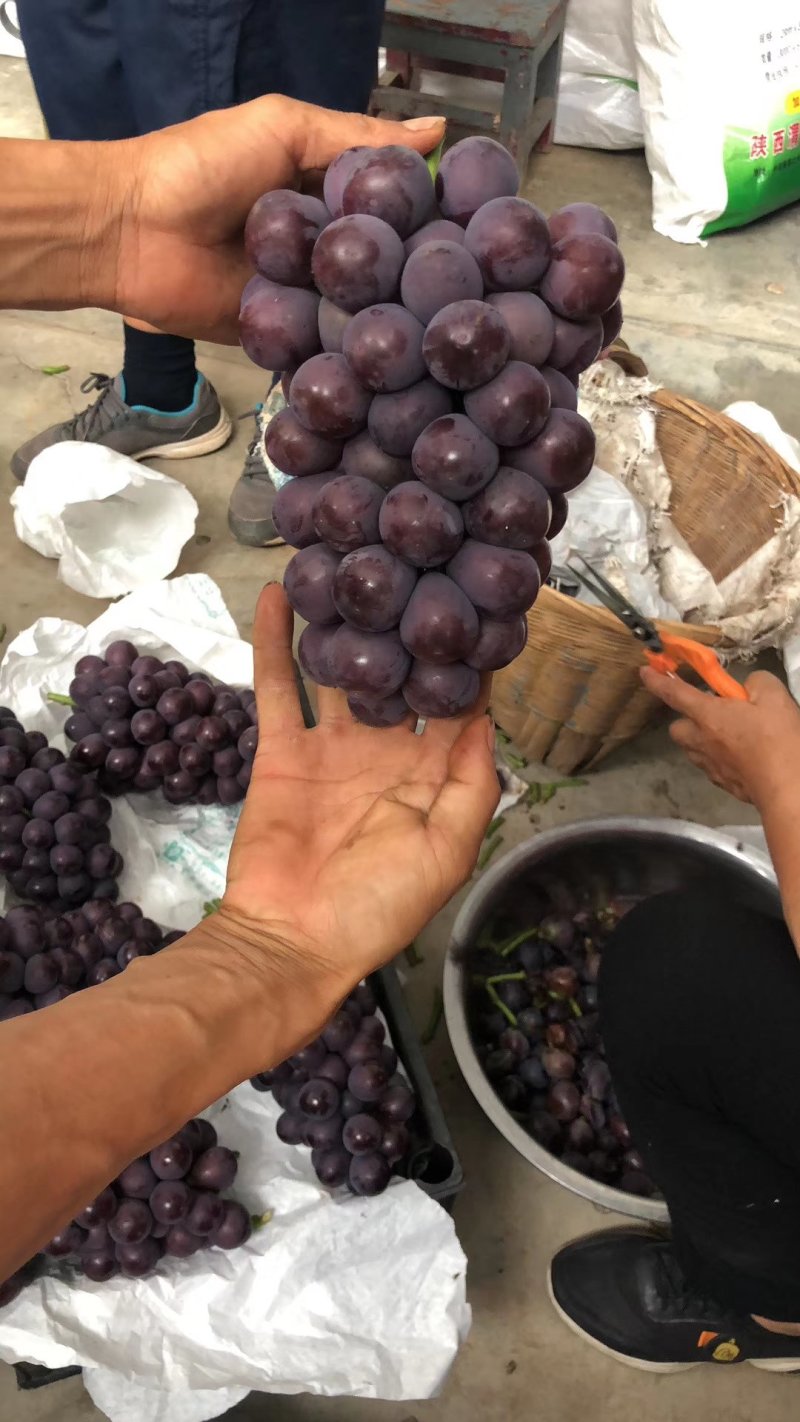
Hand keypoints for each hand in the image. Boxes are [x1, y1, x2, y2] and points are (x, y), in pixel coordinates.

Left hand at [114, 98, 444, 342]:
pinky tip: (386, 356)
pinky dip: (344, 349)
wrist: (133, 229)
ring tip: (438, 328)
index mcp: (325, 193)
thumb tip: (440, 133)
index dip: (430, 216)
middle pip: (382, 263)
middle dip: (416, 273)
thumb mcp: (285, 129)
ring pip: (359, 308)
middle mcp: (320, 245)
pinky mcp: (281, 334)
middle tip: (468, 289)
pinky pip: (322, 344)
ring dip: (387, 315)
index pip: (392, 207)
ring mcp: (303, 293)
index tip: (477, 230)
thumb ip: (357, 138)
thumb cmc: (203, 165)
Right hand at [219, 585, 498, 998]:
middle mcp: (385, 752)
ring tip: (353, 564)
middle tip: (418, 562)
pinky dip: (275, 642)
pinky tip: (279, 592)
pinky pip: (279, 687)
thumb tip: (487, 717)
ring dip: (347, 624)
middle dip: (410, 628)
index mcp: (431, 776)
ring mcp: (332, 748)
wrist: (294, 938)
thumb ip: (472, 785)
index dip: (472, 663)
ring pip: (342, 673)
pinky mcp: (283, 750)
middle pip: (402, 678)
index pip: (458, 708)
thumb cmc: (380, 903)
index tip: (487, 608)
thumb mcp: (448, 852)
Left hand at [641, 666, 799, 806]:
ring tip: (730, 735)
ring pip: (693, 749)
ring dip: (703, 739)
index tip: (644, 672)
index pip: (674, 693)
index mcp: (708, 715)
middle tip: (713, 712)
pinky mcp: (722, 784)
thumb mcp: (774, 697)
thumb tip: (747, 687)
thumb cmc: (778, 739)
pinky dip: (719, 757)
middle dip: (687, 718)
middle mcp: (701, 741)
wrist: (787, 788)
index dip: (656, 680)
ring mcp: (709, 766)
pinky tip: (741, 756)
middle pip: (677, 728)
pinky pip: (711, 765)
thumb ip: (756, 683)